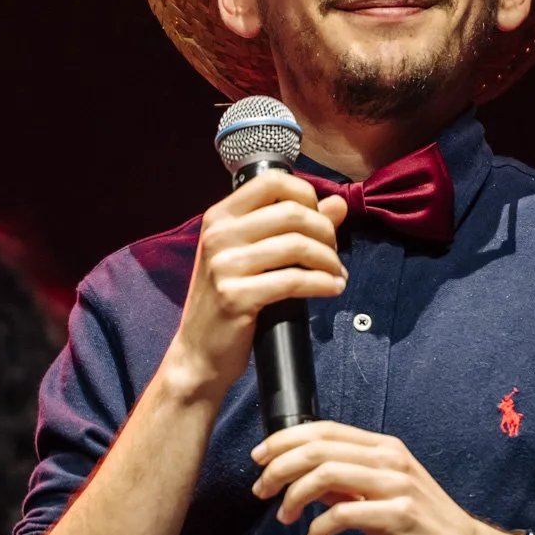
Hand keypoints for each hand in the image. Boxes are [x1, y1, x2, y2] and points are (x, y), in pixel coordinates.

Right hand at [165, 171, 348, 398]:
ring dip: (328, 260)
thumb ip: (292, 226)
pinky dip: (323, 283)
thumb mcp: (252, 256)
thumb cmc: (228, 301)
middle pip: (292, 212)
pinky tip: (332, 289)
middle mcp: (218, 235)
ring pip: (297, 245)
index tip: (321, 220)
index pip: (272, 181)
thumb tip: (337, 204)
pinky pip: (294, 280)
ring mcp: (224, 266)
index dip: (307, 195)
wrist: (198, 352)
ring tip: (337, 274)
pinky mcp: (236, 297)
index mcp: (219, 217)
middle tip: (333, 254)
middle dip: (326, 232)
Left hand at [251, 422, 522, 534]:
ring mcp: (397, 484)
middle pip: (319, 448)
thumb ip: (345, 484)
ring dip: (294, 496)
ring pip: (327, 475)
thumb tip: (303, 480)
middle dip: (280, 467)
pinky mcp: (400, 514)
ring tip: (284, 517)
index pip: (325, 430)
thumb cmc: (420, 525)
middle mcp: (390, 458)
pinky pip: (345, 514)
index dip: (285, 439)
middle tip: (261, 489)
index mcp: (383, 447)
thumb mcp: (379, 496)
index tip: (259, 458)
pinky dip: (319, 527)